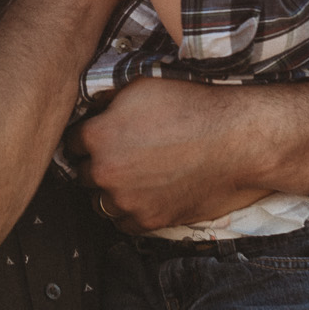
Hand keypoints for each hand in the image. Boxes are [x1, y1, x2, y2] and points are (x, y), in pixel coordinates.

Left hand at [65, 77, 271, 231]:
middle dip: (98, 164)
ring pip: (101, 201)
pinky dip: (131, 211)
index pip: (71, 143)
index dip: (86, 138)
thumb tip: (91, 107)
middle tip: (123, 154)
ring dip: (112, 190)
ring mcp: (126, 200)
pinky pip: (124, 223)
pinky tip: (148, 193)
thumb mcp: (141, 86)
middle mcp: (105, 172)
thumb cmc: (193, 107)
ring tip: (136, 176)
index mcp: (97, 137)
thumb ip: (107, 101)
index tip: (99, 137)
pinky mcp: (149, 221)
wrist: (237, 140)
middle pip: (83, 173)